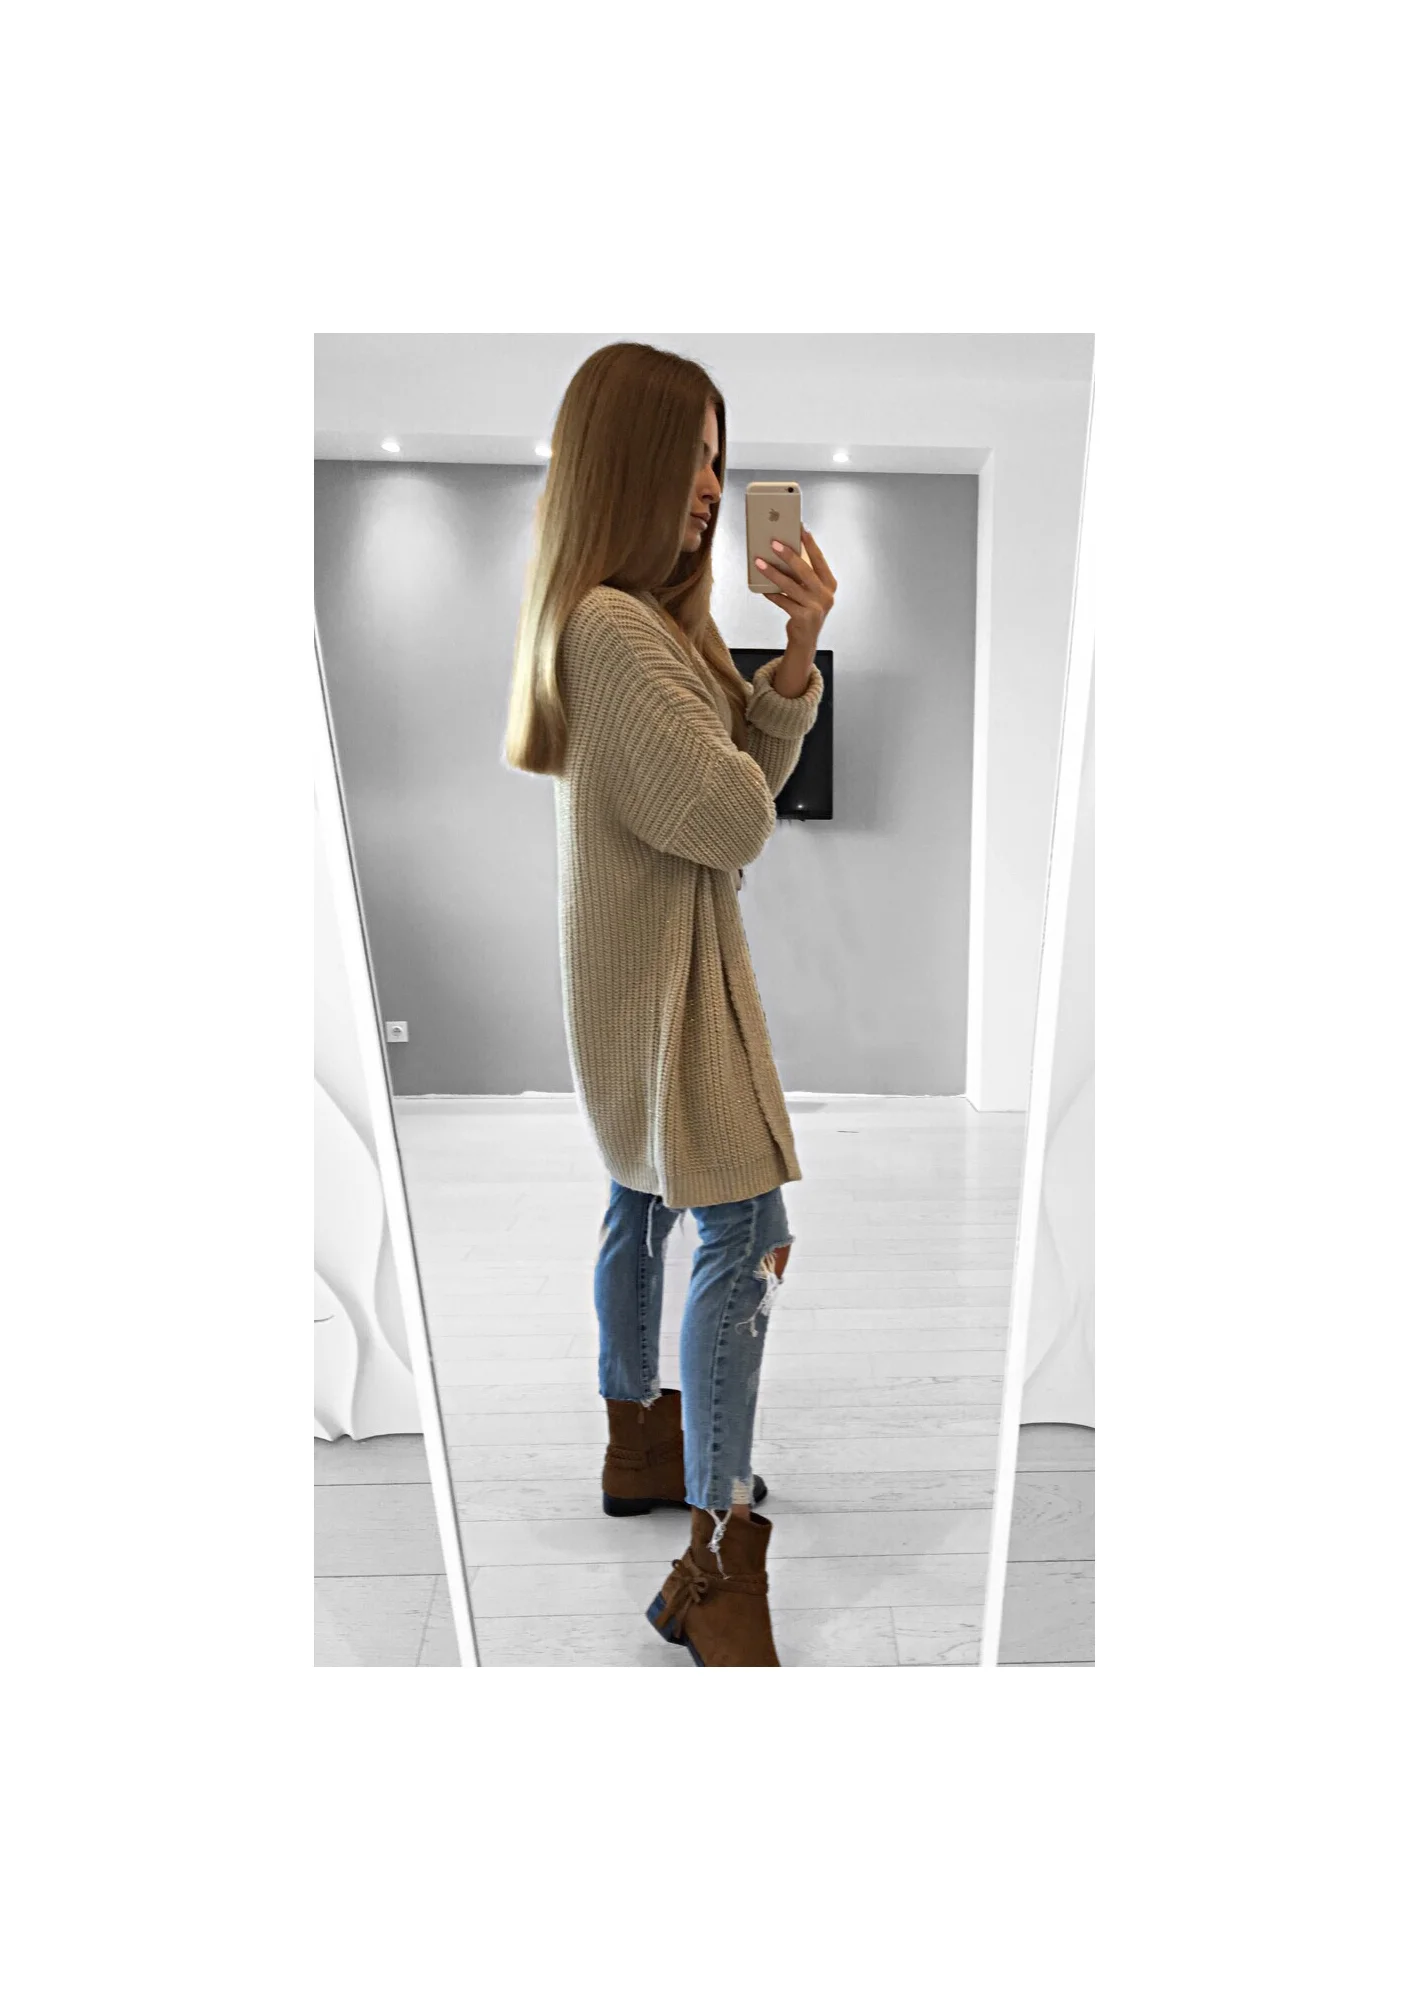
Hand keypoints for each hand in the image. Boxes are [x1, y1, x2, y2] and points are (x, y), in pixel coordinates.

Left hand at [754, 526, 836, 656]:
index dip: (810, 543)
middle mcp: (826, 595)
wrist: (806, 639)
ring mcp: (816, 607)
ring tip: (759, 562)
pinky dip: (772, 594)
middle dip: (788, 555)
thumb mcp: (811, 591)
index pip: (819, 559)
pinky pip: (783, 601)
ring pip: (790, 586)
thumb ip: (804, 575)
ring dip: (773, 573)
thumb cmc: (806, 609)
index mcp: (830, 584)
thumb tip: (784, 551)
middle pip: (805, 570)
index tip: (800, 528)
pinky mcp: (804, 618)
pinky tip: (762, 588)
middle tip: (773, 543)